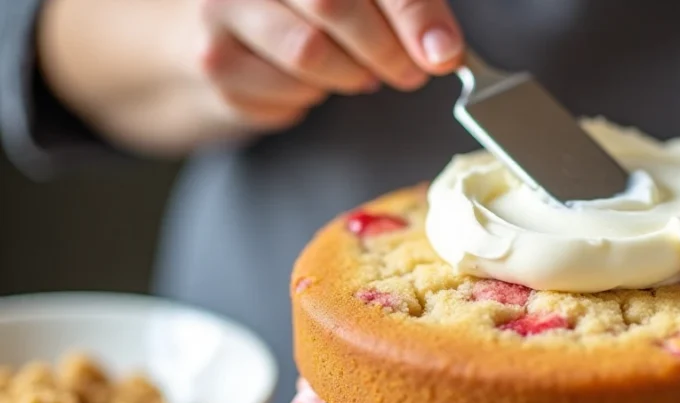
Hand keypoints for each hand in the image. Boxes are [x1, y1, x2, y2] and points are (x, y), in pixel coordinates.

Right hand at [190, 0, 462, 130]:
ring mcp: (223, 9)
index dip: (412, 13)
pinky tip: (310, 79)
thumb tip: (440, 47)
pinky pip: (287, 90)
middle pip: (332, 5)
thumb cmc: (295, 10)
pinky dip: (314, 95)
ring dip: (349, 75)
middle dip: (385, 49)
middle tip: (407, 72)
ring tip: (354, 70)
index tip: (443, 51)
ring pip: (310, 54)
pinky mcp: (214, 60)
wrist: (218, 38)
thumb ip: (399, 7)